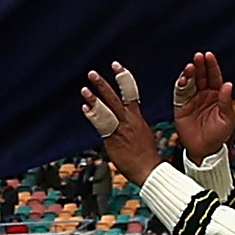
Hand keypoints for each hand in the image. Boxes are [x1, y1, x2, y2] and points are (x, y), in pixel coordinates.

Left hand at [77, 67, 163, 182]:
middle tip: (92, 73)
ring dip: (95, 99)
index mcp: (136, 117)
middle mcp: (129, 120)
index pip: (130, 92)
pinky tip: (85, 109)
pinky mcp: (113, 140)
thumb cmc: (145, 154)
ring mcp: (120, 129)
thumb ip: (132, 123)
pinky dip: (93, 116)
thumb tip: (125, 119)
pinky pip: (102, 126)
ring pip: (107, 110)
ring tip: (85, 88)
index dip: (123, 77)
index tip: (116, 65)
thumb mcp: (143, 132)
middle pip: (116, 98)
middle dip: (103, 84)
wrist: (149, 169)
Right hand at [169, 51, 234, 159]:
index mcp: (217, 95)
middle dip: (199, 66)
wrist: (204, 150)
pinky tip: (183, 80)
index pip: (215, 77)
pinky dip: (180, 85)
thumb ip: (226, 102)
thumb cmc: (218, 135)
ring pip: (190, 82)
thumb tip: (228, 84)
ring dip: (189, 73)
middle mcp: (204, 94)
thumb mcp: (227, 119)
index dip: (212, 66)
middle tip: (198, 57)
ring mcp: (192, 99)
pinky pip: (180, 93)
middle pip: (201, 76)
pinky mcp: (181, 106)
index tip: (209, 56)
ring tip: (190, 67)